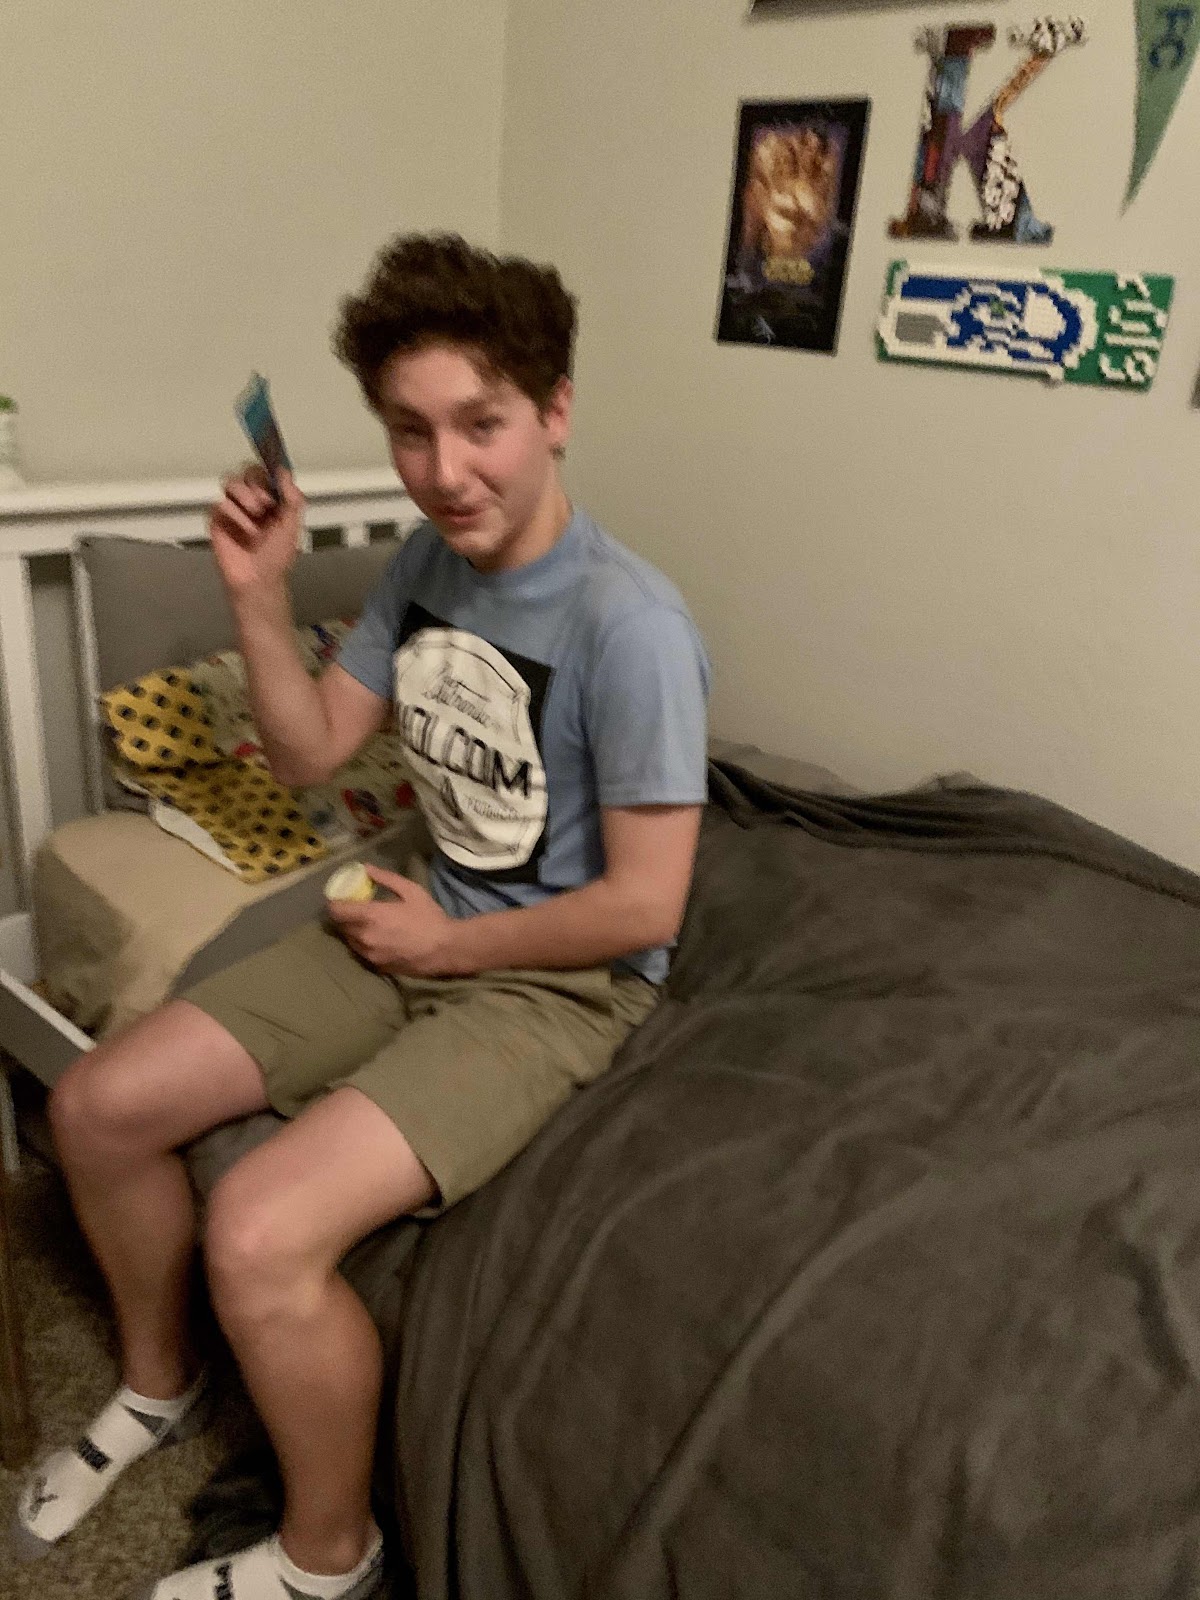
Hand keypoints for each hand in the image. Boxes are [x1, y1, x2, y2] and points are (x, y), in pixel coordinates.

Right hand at [209, 464, 304, 598]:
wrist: (258, 579)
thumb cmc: (277, 554)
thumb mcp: (292, 525)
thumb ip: (292, 497)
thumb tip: (284, 470)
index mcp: (270, 498)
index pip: (264, 471)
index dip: (267, 474)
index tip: (273, 487)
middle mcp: (250, 499)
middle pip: (245, 471)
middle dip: (256, 485)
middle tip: (265, 505)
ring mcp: (232, 507)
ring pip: (230, 482)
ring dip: (245, 500)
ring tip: (255, 522)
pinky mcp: (215, 518)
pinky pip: (218, 503)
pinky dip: (232, 516)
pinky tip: (240, 532)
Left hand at [326, 866, 460, 976]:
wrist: (446, 949)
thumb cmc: (429, 917)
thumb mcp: (411, 890)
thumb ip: (385, 878)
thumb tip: (366, 868)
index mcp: (370, 916)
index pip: (336, 910)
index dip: (334, 902)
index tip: (340, 897)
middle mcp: (364, 937)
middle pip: (340, 926)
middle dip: (343, 917)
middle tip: (353, 909)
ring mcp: (370, 955)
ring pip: (350, 942)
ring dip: (352, 932)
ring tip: (364, 924)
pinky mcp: (378, 967)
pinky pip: (362, 953)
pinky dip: (363, 945)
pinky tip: (376, 939)